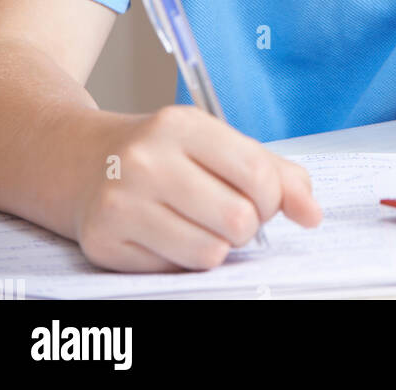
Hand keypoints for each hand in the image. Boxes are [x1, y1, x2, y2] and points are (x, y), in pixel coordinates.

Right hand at [72, 105, 321, 271]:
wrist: (83, 161)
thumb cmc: (163, 153)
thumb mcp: (216, 143)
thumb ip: (274, 172)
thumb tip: (312, 212)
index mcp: (182, 124)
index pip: (258, 173)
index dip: (274, 197)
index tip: (265, 200)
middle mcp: (147, 159)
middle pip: (238, 219)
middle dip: (245, 225)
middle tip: (227, 213)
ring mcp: (121, 201)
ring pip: (209, 253)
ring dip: (215, 247)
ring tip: (197, 224)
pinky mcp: (104, 241)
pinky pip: (173, 272)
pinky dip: (180, 260)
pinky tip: (164, 233)